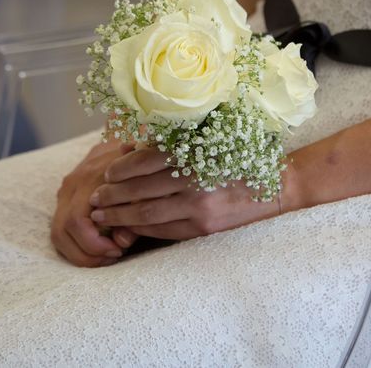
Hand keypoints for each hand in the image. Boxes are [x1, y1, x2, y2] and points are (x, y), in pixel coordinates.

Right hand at [51, 140, 137, 266]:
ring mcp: (66, 191)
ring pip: (57, 234)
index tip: (118, 249)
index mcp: (89, 178)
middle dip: (86, 253)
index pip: (77, 221)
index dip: (95, 244)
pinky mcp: (66, 197)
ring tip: (107, 256)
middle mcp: (72, 184)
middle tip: (113, 257)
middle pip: (62, 231)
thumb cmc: (141, 162)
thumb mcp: (147, 183)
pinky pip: (61, 229)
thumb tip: (121, 241)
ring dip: (80, 253)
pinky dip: (77, 245)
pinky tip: (100, 249)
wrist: (128, 133)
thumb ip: (135, 211)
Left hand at [87, 147, 282, 239]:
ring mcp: (198, 205)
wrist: (277, 188)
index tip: (106, 173)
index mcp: (193, 151)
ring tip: (101, 215)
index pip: (143, 160)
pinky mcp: (203, 226)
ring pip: (146, 213)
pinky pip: (163, 230)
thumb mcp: (209, 140)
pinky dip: (141, 229)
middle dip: (111, 195)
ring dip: (119, 215)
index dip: (120, 169)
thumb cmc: (240, 158)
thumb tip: (132, 146)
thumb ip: (174, 143)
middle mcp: (193, 177)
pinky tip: (128, 228)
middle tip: (93, 198)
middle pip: (139, 189)